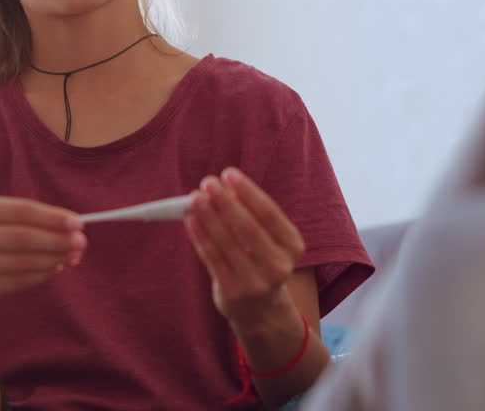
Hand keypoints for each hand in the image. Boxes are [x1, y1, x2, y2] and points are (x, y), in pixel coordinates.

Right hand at [0, 194, 84, 304]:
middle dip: (58, 240)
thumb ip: (31, 218)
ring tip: (72, 255)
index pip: (22, 211)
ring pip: (25, 261)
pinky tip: (54, 267)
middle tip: (82, 242)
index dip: (53, 217)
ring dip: (54, 258)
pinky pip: (20, 280)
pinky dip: (42, 274)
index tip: (78, 223)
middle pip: (24, 237)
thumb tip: (73, 229)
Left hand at [185, 167, 306, 329]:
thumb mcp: (266, 241)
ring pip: (227, 243)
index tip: (229, 174)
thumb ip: (249, 216)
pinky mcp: (233, 293)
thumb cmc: (260, 261)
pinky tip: (191, 220)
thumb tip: (221, 188)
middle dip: (226, 201)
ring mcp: (256, 283)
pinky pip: (212, 259)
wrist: (259, 310)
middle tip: (208, 182)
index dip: (248, 192)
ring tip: (194, 198)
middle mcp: (279, 267)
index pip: (269, 214)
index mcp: (293, 247)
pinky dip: (200, 236)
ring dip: (208, 216)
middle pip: (249, 228)